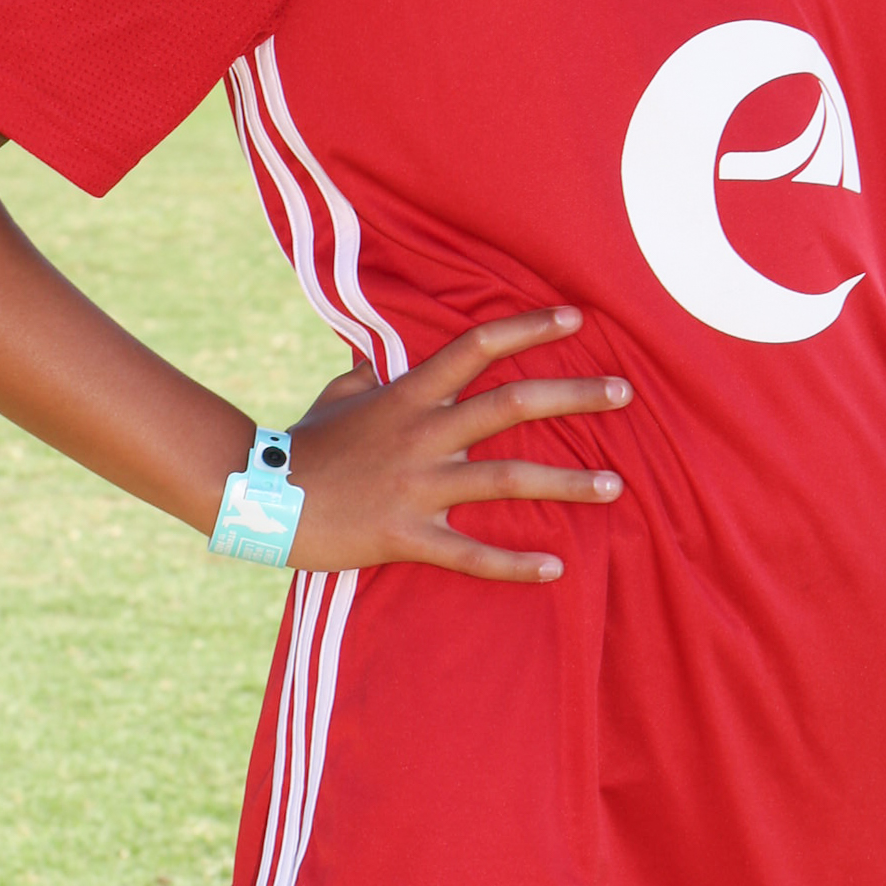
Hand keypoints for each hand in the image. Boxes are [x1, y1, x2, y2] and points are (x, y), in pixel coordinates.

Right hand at [281, 306, 627, 583]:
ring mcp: (418, 485)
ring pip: (508, 479)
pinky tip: (555, 567)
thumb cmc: (302, 444)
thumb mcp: (340, 393)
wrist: (260, 498)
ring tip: (615, 485)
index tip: (576, 318)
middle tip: (625, 393)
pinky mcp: (406, 535)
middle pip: (513, 404)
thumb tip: (383, 356)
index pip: (477, 346)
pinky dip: (514, 564)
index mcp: (409, 394)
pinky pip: (470, 554)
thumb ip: (372, 373)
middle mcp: (423, 433)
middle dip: (575, 396)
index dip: (528, 328)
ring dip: (568, 482)